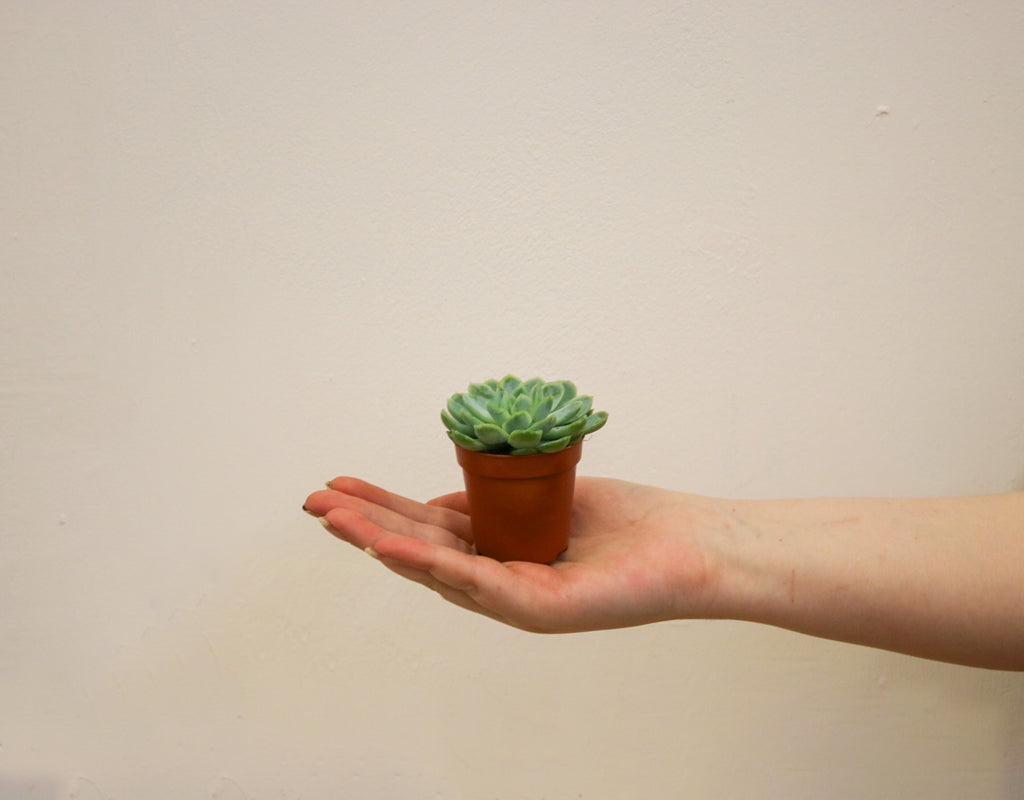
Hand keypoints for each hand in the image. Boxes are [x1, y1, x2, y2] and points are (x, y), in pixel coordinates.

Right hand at [303, 477, 726, 632]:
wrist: (692, 547)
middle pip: (418, 549)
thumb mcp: (543, 500)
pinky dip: (431, 563)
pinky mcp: (538, 609)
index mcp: (498, 553)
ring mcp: (514, 599)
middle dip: (363, 524)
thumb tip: (436, 503)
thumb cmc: (628, 524)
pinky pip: (476, 582)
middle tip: (311, 501)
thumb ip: (490, 505)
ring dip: (380, 542)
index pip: (427, 530)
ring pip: (435, 569)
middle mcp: (498, 580)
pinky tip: (392, 547)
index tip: (339, 484)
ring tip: (333, 519)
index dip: (381, 508)